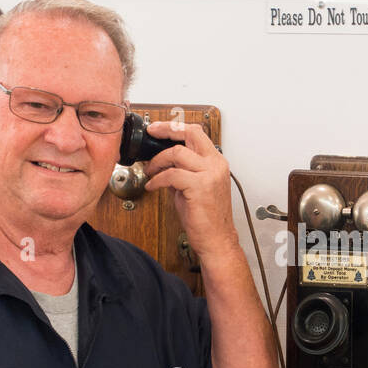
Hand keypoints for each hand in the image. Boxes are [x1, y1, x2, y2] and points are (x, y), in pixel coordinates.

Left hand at [141, 122, 240, 260]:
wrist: (216, 239)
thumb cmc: (206, 218)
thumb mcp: (193, 188)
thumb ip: (182, 172)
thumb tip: (163, 163)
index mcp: (217, 162)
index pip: (197, 133)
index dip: (176, 127)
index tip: (159, 128)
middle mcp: (216, 165)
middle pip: (190, 133)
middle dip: (167, 130)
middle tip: (152, 132)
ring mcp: (209, 175)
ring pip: (177, 153)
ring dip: (158, 161)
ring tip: (150, 171)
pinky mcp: (199, 187)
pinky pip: (171, 175)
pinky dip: (157, 180)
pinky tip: (153, 186)